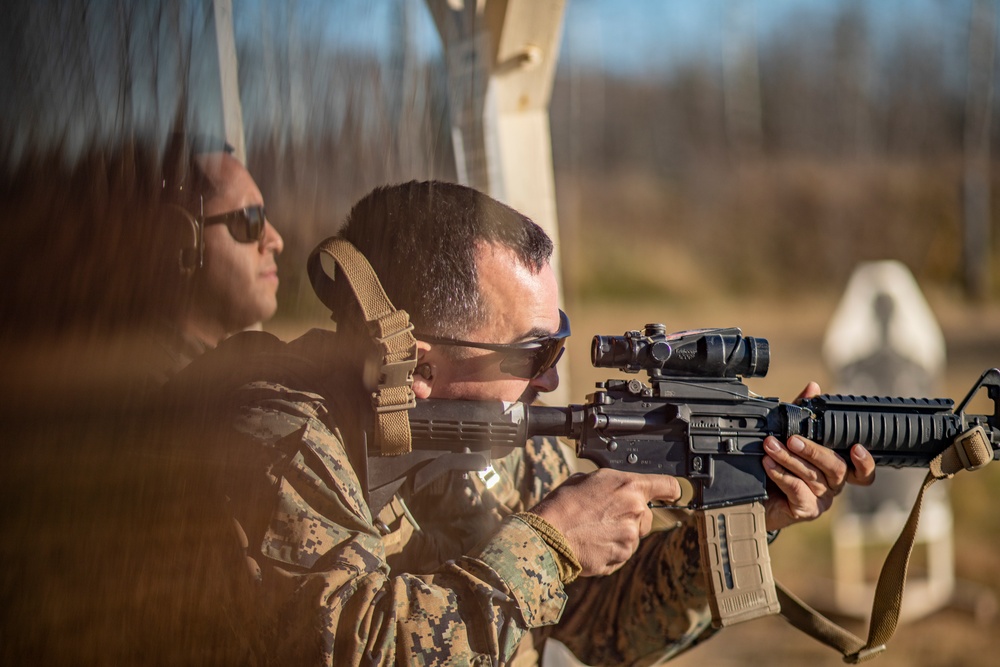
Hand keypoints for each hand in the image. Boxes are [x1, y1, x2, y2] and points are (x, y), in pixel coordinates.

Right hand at [529, 469, 680, 576]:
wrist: (548, 534)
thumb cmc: (563, 504)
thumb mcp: (588, 479)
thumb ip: (613, 485)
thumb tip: (619, 489)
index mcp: (630, 486)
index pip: (668, 486)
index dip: (670, 490)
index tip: (671, 494)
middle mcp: (636, 510)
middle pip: (647, 516)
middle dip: (631, 517)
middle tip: (605, 516)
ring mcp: (631, 536)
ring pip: (633, 536)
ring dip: (619, 535)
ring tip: (592, 530)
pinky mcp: (622, 556)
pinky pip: (622, 553)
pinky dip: (610, 550)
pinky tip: (591, 543)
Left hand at [762, 382, 875, 531]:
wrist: (754, 494)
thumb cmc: (776, 463)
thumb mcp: (789, 435)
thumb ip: (803, 413)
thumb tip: (813, 387)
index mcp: (836, 467)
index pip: (862, 471)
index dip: (865, 462)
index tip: (856, 447)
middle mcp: (833, 484)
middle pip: (836, 468)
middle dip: (813, 450)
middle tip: (791, 439)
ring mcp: (821, 499)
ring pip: (813, 477)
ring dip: (789, 459)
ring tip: (770, 446)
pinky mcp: (805, 510)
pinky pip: (797, 490)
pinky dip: (782, 475)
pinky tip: (768, 465)